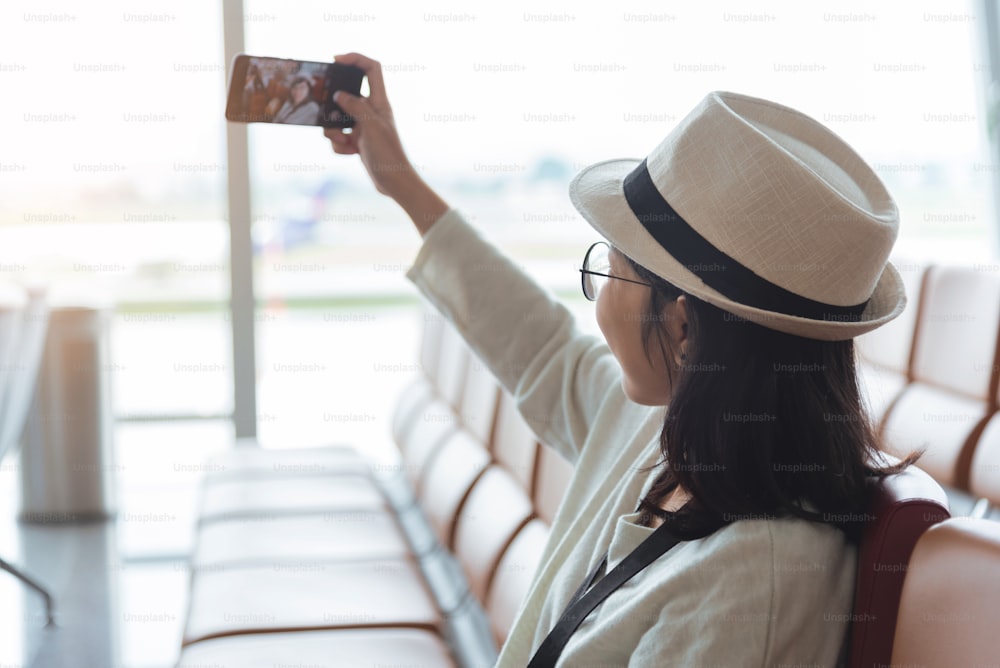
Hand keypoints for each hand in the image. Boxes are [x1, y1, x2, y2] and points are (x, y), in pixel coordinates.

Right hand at [325, 53, 447, 232]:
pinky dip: (339, 146)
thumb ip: (355, 106)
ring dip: (334, 131)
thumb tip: (339, 95)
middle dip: (332, 107)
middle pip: (345, 96)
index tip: (336, 60)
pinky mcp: (357, 142)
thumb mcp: (370, 126)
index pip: (371, 69)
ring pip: (337, 119)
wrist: (394, 183)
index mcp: (379, 102)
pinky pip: (338, 137)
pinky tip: (351, 153)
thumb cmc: (388, 154)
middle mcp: (371, 111)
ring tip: (345, 142)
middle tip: (328, 116)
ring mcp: (363, 127)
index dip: (355, 59)